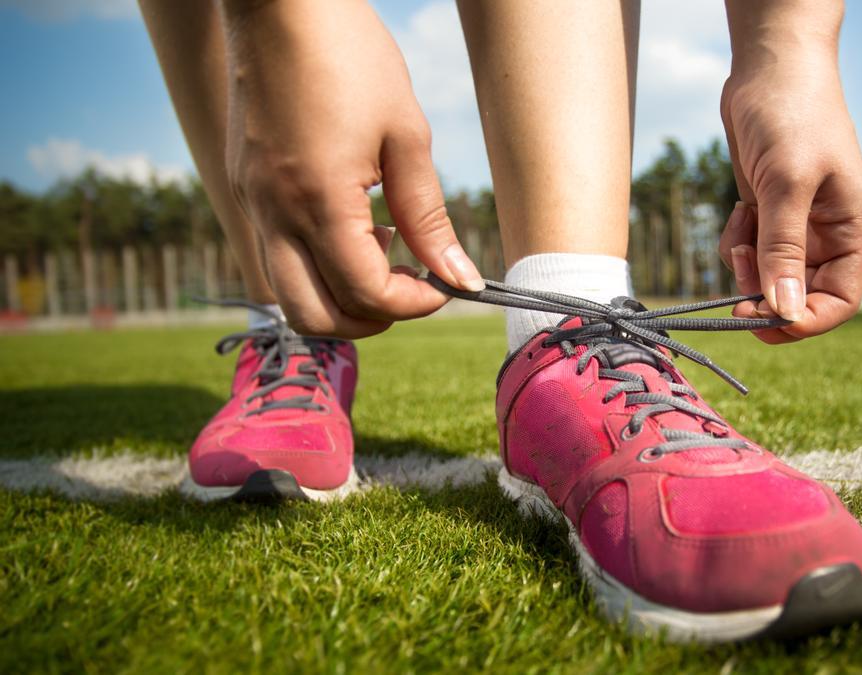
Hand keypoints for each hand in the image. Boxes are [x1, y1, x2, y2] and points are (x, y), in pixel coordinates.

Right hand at [222, 0, 482, 337]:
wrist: (278, 3)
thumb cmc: (349, 56)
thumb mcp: (405, 136)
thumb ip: (429, 217)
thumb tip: (457, 277)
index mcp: (319, 201)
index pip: (366, 294)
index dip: (414, 302)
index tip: (444, 284)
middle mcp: (274, 214)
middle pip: (315, 319)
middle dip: (371, 320)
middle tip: (411, 287)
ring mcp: (251, 204)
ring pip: (288, 295)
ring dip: (339, 297)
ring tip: (382, 249)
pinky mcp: (243, 190)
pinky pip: (276, 257)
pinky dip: (317, 266)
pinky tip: (353, 223)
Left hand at [717, 40, 861, 342]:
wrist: (769, 67)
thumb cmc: (792, 115)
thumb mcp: (788, 183)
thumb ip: (784, 248)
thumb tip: (785, 310)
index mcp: (850, 231)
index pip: (840, 301)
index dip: (806, 320)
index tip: (765, 320)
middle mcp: (826, 235)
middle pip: (798, 294)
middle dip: (766, 294)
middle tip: (738, 282)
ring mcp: (794, 225)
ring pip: (767, 276)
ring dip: (746, 266)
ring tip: (740, 227)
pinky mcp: (766, 213)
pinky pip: (748, 252)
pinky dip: (737, 244)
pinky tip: (737, 211)